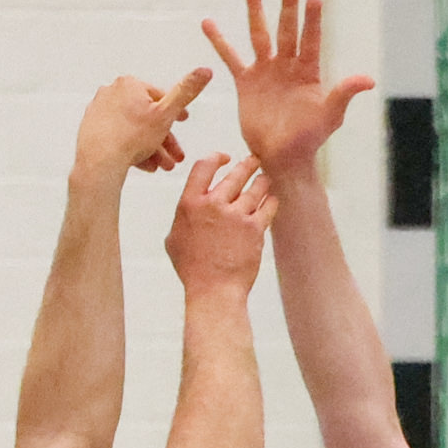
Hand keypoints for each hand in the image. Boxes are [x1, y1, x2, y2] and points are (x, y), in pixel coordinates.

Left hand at [73, 69, 209, 183]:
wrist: (99, 160)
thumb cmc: (131, 137)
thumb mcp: (166, 114)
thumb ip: (186, 92)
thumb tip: (205, 70)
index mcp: (130, 84)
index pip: (160, 97)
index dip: (176, 112)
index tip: (183, 121)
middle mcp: (112, 91)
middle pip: (146, 116)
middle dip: (164, 139)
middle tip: (175, 156)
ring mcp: (100, 109)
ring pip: (134, 129)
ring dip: (151, 148)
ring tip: (161, 165)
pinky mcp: (92, 126)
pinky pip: (119, 136)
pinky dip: (133, 149)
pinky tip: (144, 164)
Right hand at [163, 155, 275, 297]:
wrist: (214, 289)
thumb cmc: (192, 269)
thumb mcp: (174, 239)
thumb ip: (182, 218)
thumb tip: (188, 211)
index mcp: (190, 203)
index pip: (203, 167)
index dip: (216, 158)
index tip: (225, 158)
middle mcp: (214, 205)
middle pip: (234, 175)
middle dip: (247, 165)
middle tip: (254, 161)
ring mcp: (236, 216)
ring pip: (254, 189)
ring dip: (262, 182)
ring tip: (265, 179)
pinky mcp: (255, 230)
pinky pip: (268, 208)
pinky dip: (272, 201)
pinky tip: (273, 199)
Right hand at [203, 0, 378, 176]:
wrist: (283, 158)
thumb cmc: (309, 139)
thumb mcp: (330, 116)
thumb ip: (344, 94)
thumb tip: (368, 80)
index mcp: (308, 73)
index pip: (311, 40)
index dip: (312, 20)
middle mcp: (287, 67)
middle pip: (287, 30)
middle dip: (288, 8)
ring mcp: (266, 72)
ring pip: (260, 35)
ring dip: (256, 11)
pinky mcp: (246, 82)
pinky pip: (231, 57)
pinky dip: (219, 41)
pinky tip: (208, 23)